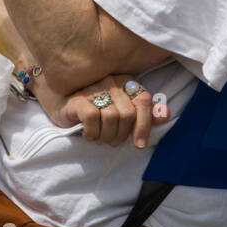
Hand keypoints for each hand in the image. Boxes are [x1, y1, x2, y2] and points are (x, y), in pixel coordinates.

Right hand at [41, 74, 169, 148]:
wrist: (62, 104)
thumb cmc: (96, 110)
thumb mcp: (121, 112)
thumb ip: (144, 114)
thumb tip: (165, 115)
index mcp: (126, 82)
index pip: (144, 100)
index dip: (145, 125)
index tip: (139, 144)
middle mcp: (112, 81)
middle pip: (127, 114)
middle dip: (121, 135)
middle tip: (112, 142)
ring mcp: (94, 88)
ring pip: (111, 118)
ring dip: (106, 136)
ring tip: (100, 139)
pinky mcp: (78, 99)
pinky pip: (92, 119)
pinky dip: (92, 133)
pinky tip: (89, 135)